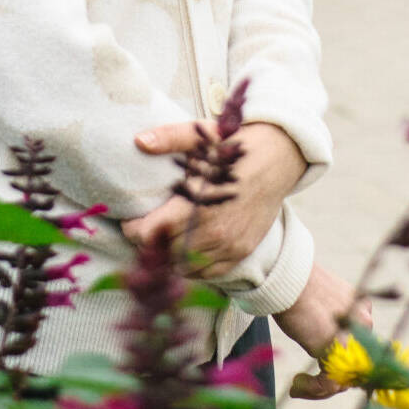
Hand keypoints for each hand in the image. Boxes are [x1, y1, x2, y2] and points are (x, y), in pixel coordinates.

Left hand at [121, 119, 306, 279]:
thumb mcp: (202, 135)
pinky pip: (209, 274)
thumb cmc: (235, 145)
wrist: (278, 158)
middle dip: (149, 244)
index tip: (129, 221)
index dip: (134, 230)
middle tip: (143, 230)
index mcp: (197, 201)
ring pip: (185, 268)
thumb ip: (170, 138)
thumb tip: (139, 141)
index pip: (151, 233)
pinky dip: (193, 267)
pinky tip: (186, 250)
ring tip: (163, 241)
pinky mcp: (240, 251)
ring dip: (170, 258)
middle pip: (165, 254)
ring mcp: (229, 244)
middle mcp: (213, 229)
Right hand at [280, 263, 372, 398]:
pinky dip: (312, 389)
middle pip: (353, 365)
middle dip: (330, 378)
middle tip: (306, 383)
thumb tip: (321, 337)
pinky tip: (296, 386)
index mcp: (361, 309)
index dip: (342, 364)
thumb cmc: (295, 286)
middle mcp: (363, 324)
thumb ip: (331, 320)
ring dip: (319, 388)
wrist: (287, 278)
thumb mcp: (320, 302)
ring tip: (298, 385)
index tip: (320, 369)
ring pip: (343, 378)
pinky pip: (329, 383)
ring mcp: (353, 338)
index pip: (359, 347)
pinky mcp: (337, 351)